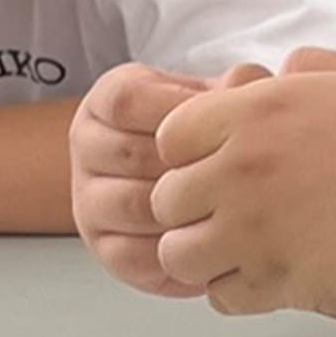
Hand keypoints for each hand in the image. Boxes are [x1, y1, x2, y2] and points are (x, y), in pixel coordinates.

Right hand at [71, 63, 224, 294]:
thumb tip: (247, 83)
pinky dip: (179, 251)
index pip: (125, 101)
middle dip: (190, 165)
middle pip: (129, 155)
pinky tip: (214, 241)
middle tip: (238, 172)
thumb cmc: (207, 139)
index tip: (219, 123)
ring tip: (230, 206)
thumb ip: (234, 89)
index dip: (177, 112)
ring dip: (186, 208)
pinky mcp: (105, 247)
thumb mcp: (219, 102)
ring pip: (132, 206)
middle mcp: (88, 148)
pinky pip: (134, 253)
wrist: (194, 188)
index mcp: (107, 102)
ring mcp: (89, 199)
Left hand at [148, 49, 335, 322]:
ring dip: (207, 256)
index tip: (220, 164)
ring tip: (248, 250)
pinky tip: (275, 276)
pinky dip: (241, 293)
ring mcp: (257, 230)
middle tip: (236, 212)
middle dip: (195, 208)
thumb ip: (312, 70)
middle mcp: (246, 168)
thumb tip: (282, 71)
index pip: (171, 135)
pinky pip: (221, 298)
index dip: (193, 152)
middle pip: (167, 198)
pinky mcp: (279, 284)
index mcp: (262, 110)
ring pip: (181, 254)